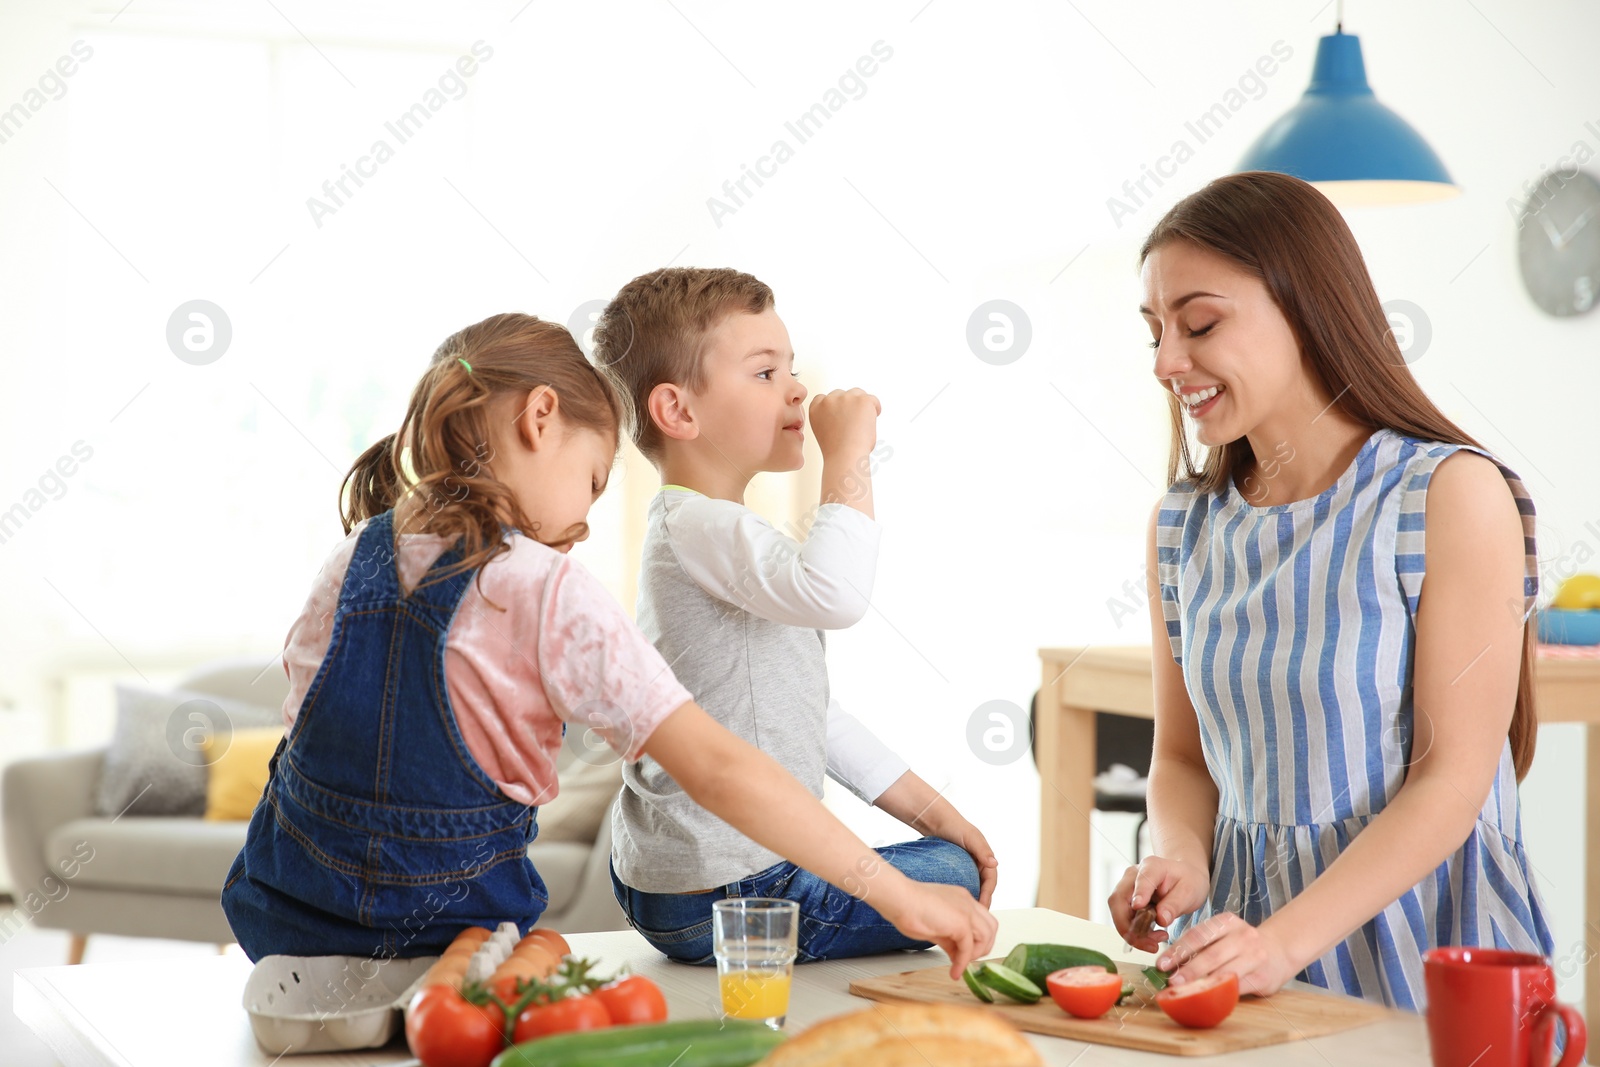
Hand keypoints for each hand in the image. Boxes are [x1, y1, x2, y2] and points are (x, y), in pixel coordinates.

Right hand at [809, 388, 879, 462]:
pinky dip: (875, 408)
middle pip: (841, 394)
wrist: (845, 456)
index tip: (840, 414)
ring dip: (860, 404)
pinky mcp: (861, 400)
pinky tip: (872, 419)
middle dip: (848, 405)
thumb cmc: (837, 451)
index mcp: (816, 408)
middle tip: (855, 421)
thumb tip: (846, 413)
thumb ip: (830, 418)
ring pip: (857, 394)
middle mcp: (828, 401)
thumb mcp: (824, 431)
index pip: (822, 398)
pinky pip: (872, 399)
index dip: (834, 406)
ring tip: (863, 421)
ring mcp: (845, 398)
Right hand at [880, 880, 997, 979]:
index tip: (963, 953)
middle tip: (966, 959)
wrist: (898, 898)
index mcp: (961, 899)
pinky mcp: (961, 923)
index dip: (976, 939)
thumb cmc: (908, 907)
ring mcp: (966, 911)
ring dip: (975, 955)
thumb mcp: (934, 925)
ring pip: (986, 936)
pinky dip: (963, 962)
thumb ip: (949, 938)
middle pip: (991, 927)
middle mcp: (968, 902)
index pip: (981, 920)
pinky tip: (954, 971)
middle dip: (983, 947)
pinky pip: (969, 947)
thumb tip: (955, 953)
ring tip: (959, 965)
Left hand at [939, 818, 998, 908]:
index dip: (988, 895)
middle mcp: (980, 863)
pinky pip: (964, 884)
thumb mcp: (970, 837)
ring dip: (973, 899)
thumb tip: (995, 863)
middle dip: (982, 902)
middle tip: (975, 917)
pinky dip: (963, 894)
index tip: (982, 908)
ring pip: (975, 887)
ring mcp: (969, 866)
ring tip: (967, 914)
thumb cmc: (955, 826)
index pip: (991, 882)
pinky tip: (955, 903)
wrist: (937, 821)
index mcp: (986, 858)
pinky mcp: (958, 869)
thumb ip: (982, 850)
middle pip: (984, 887)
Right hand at [1108, 855, 1209, 951]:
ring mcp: (1127, 888)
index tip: (1138, 906)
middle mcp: (1133, 875)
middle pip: (1119, 900)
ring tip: (1154, 942)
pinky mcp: (1127, 901)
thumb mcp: (1189, 891)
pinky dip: (1135, 932)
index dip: (1139, 893)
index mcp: (1152, 867)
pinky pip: (1124, 919)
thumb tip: (1161, 919)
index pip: (1141, 879)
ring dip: (1132, 932)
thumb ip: (1175, 904)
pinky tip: (1151, 937)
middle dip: (1129, 926)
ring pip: (1118, 913)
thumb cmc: (1187, 881)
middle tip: (1149, 944)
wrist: (1185, 878)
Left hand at [1156, 911, 1298, 996]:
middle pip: (1211, 954)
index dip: (1178, 950)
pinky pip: (1238, 987)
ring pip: (1225, 973)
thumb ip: (1203, 944)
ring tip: (1185, 991)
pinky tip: (1207, 998)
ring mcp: (1255, 957)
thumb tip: (1170, 962)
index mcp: (1228, 922)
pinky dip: (1220, 993)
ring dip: (1202, 984)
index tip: (1162, 963)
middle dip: (1188, 969)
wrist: (1280, 949)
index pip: (1198, 934)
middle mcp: (1243, 936)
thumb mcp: (1224, 934)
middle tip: (1171, 981)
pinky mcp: (1263, 977)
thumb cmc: (1242, 943)